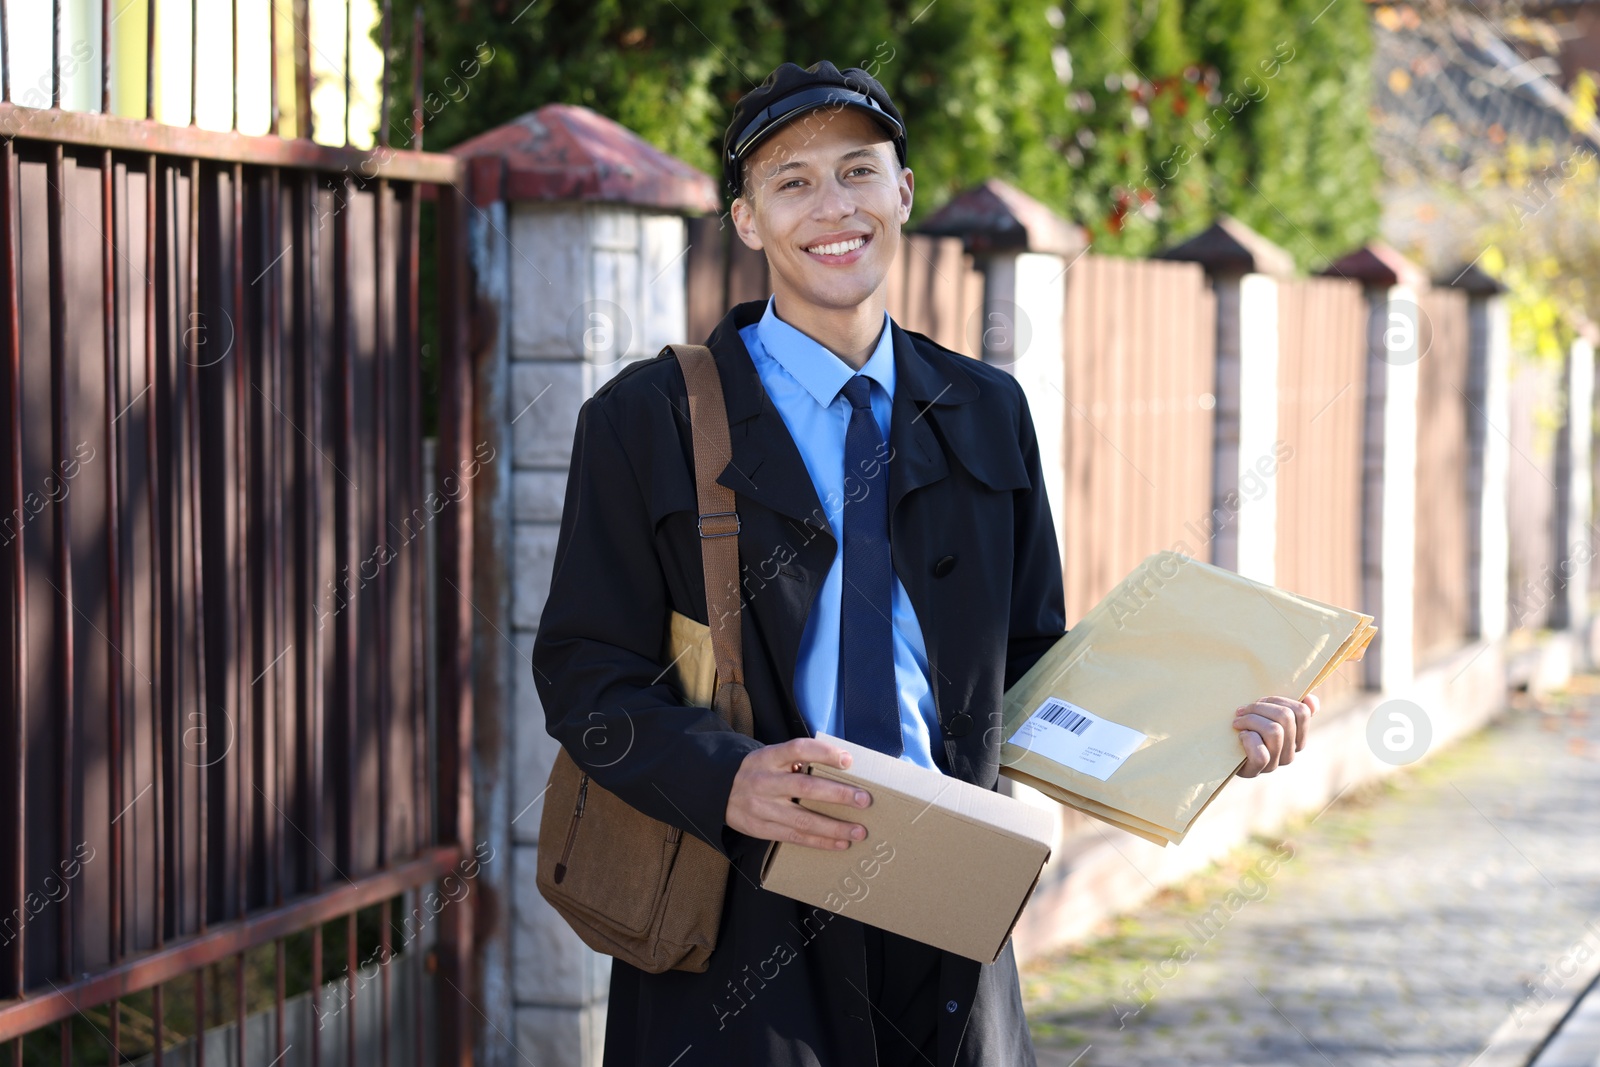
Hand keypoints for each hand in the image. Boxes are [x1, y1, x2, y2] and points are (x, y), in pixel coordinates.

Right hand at [725, 738, 872, 849]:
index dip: (823, 753)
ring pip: (802, 820)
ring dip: (834, 827)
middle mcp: (764, 781)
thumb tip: (842, 765)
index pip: (797, 749)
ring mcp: (761, 808)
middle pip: (804, 787)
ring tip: (859, 830)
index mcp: (768, 757)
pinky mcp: (761, 829)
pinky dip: (820, 842)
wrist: (719, 792)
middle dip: (838, 794)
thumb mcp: (770, 756)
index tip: (848, 760)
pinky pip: (795, 837)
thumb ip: (797, 759)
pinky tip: (840, 843)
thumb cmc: (759, 772)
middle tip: (864, 800)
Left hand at [1233, 693, 1318, 776]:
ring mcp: (1275, 763)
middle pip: (1286, 717)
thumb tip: (1311, 700)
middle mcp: (1290, 753)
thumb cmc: (1247, 727)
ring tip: (1238, 721)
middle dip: (1260, 707)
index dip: (1278, 700)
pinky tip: (1240, 736)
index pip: (1302, 712)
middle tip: (1243, 710)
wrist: (1224, 751)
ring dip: (1251, 720)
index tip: (1260, 701)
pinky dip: (1248, 739)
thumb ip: (1292, 708)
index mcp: (1298, 738)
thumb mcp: (1269, 715)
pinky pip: (1260, 753)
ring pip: (1274, 731)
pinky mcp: (1257, 770)